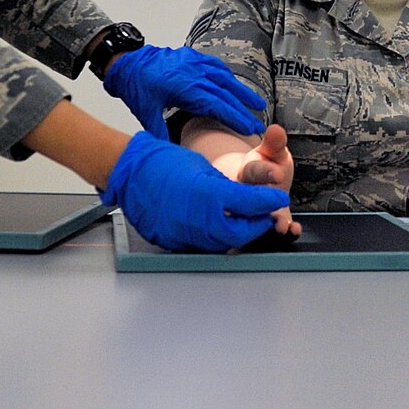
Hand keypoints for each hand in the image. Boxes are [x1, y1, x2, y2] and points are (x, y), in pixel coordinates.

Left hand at [101, 44, 266, 138]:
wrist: (127, 61)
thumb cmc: (136, 85)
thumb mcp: (146, 112)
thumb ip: (160, 132)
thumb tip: (170, 152)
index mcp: (184, 87)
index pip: (216, 104)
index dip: (234, 116)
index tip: (248, 127)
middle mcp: (193, 73)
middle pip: (225, 93)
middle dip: (243, 109)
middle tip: (258, 123)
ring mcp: (194, 63)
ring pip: (224, 78)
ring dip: (241, 91)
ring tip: (257, 103)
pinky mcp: (192, 57)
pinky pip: (215, 66)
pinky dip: (227, 76)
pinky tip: (234, 84)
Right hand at [103, 131, 288, 251]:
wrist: (131, 174)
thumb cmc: (162, 164)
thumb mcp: (201, 167)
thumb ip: (225, 185)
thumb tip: (246, 195)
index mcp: (208, 194)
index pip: (250, 203)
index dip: (268, 201)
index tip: (278, 198)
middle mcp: (197, 219)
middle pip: (240, 233)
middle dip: (256, 225)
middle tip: (265, 214)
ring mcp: (184, 234)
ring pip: (222, 243)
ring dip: (237, 234)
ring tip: (245, 221)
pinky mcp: (174, 242)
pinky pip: (203, 245)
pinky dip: (216, 238)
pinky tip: (219, 227)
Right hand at [209, 125, 299, 235]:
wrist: (261, 182)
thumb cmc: (267, 164)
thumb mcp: (272, 151)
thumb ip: (275, 143)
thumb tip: (276, 129)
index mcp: (248, 171)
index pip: (254, 171)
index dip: (265, 172)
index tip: (279, 174)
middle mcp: (247, 193)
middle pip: (251, 200)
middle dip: (265, 206)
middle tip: (276, 210)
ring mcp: (255, 210)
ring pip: (258, 219)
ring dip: (271, 224)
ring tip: (282, 227)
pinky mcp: (266, 223)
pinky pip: (271, 230)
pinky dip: (284, 232)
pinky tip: (294, 230)